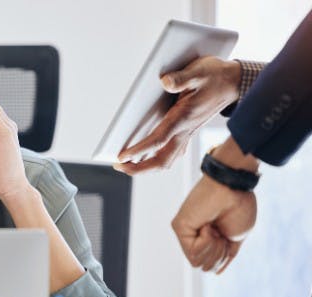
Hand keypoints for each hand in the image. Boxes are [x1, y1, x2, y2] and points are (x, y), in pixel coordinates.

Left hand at [115, 56, 241, 174]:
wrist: (234, 82)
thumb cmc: (215, 76)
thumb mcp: (200, 71)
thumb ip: (182, 78)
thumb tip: (166, 82)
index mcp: (184, 118)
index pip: (158, 140)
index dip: (139, 150)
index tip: (122, 157)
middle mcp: (185, 130)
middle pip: (162, 160)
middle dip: (139, 168)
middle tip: (119, 166)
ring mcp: (187, 134)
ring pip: (167, 160)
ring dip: (147, 167)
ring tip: (127, 165)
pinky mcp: (188, 132)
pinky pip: (171, 153)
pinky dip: (157, 160)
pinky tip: (146, 158)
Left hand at [171, 137, 258, 273]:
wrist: (235, 189)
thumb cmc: (240, 208)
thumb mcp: (235, 239)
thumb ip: (224, 256)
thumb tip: (214, 272)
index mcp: (209, 239)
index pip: (211, 265)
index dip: (224, 256)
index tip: (228, 237)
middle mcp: (195, 236)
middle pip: (204, 267)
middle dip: (219, 254)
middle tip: (221, 232)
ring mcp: (186, 232)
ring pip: (197, 263)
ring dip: (213, 248)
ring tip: (215, 228)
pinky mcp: (179, 227)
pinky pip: (192, 252)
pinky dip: (206, 242)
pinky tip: (208, 226)